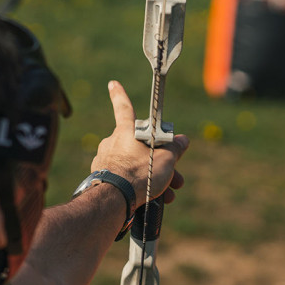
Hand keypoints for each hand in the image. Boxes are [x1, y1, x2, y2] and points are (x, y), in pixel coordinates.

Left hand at [93, 80, 187, 208]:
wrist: (114, 201)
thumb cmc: (140, 174)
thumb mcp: (165, 160)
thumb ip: (175, 148)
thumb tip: (183, 140)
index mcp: (125, 131)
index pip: (124, 108)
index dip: (120, 94)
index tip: (112, 83)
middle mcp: (111, 142)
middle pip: (139, 146)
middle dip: (159, 160)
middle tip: (175, 176)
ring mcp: (104, 161)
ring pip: (133, 164)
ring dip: (152, 177)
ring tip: (168, 194)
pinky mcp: (101, 178)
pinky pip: (124, 178)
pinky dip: (138, 186)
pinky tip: (152, 200)